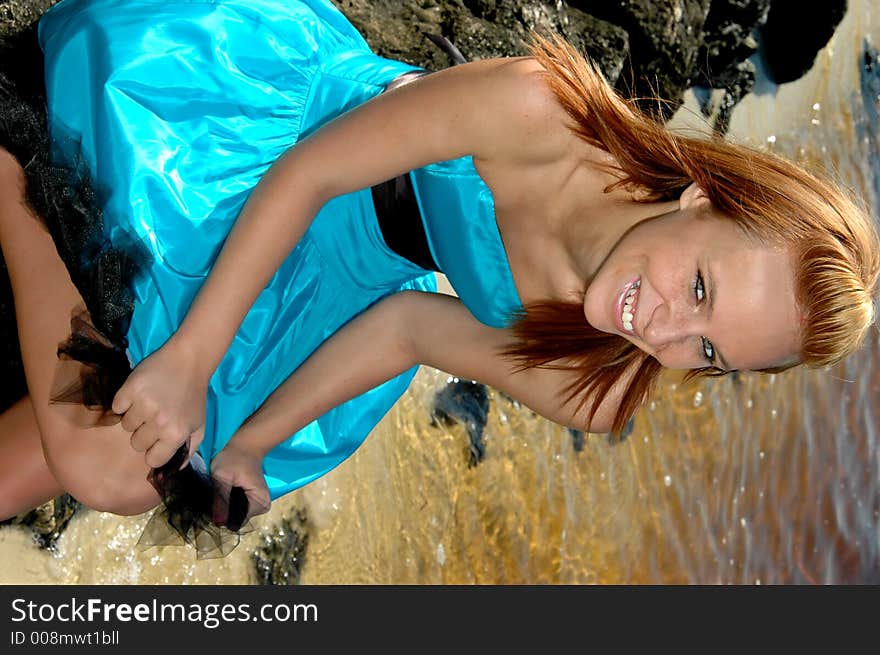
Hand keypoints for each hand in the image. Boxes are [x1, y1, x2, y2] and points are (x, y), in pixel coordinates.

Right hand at [112, 338, 209, 468]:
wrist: (188, 361)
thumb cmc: (194, 396)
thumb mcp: (199, 426)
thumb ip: (189, 450)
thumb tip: (174, 471)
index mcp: (176, 434)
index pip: (152, 460)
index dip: (153, 451)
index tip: (157, 440)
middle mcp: (159, 423)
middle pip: (136, 444)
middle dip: (143, 433)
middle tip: (155, 417)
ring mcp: (143, 405)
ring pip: (125, 426)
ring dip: (134, 416)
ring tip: (149, 402)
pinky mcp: (129, 389)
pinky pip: (117, 407)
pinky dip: (124, 402)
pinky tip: (139, 393)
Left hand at [209, 442, 270, 529]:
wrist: (245, 445)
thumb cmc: (233, 458)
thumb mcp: (222, 477)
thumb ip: (221, 500)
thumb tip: (217, 522)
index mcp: (260, 502)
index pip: (237, 522)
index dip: (223, 516)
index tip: (215, 503)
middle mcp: (263, 506)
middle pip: (238, 519)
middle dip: (225, 511)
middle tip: (218, 493)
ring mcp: (259, 503)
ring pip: (237, 514)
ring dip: (226, 506)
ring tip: (223, 490)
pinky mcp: (254, 500)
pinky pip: (239, 508)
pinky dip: (230, 502)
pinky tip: (227, 491)